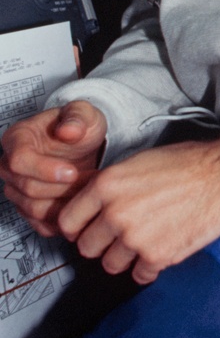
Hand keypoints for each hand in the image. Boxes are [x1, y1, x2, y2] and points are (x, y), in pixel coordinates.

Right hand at [0, 101, 106, 236]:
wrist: (83, 147)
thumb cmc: (79, 128)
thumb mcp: (85, 113)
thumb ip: (78, 117)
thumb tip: (68, 130)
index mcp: (17, 138)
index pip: (19, 160)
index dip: (45, 170)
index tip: (72, 172)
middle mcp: (10, 165)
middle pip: (27, 187)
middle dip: (62, 188)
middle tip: (90, 181)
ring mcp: (17, 189)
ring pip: (33, 208)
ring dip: (65, 204)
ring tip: (89, 192)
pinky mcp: (28, 208)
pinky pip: (40, 224)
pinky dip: (63, 220)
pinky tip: (81, 206)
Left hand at [57, 138, 219, 284]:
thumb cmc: (187, 163)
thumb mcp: (138, 162)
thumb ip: (111, 185)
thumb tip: (91, 201)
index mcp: (107, 186)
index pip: (67, 222)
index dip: (77, 228)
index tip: (86, 230)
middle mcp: (115, 213)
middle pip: (86, 248)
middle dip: (101, 244)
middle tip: (118, 237)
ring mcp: (135, 238)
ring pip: (110, 265)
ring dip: (125, 258)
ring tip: (143, 242)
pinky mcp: (158, 256)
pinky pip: (140, 276)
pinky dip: (149, 267)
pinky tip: (161, 249)